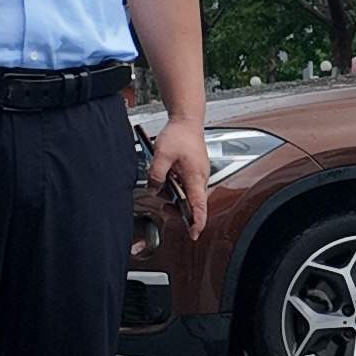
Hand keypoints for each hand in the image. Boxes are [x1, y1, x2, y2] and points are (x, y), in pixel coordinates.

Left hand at [145, 118, 209, 238]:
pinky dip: (177, 189)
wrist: (187, 120)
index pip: (199, 205)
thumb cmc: (180, 134)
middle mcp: (200, 178)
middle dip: (180, 210)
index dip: (197, 222)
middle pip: (194, 204)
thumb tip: (154, 189)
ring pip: (189, 195)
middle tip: (166, 209)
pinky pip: (187, 186)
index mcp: (195, 176)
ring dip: (176, 197)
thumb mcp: (162, 154)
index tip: (194, 234)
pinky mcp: (194, 171)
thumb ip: (156, 175)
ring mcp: (199, 175)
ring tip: (162, 190)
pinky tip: (168, 181)